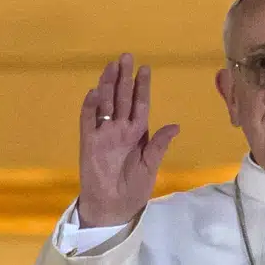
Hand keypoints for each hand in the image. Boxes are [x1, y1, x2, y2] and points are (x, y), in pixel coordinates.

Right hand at [77, 54, 179, 226]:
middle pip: (121, 99)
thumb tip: (175, 126)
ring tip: (111, 67)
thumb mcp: (150, 167)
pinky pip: (88, 121)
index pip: (139, 105)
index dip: (142, 87)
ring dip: (107, 86)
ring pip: (105, 104)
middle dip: (124, 78)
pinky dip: (90, 107)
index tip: (146, 69)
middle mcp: (119, 129)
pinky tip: (95, 93)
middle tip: (126, 57)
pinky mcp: (88, 143)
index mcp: (137, 134)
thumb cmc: (133, 189)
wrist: (113, 208)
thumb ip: (159, 145)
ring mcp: (103, 134)